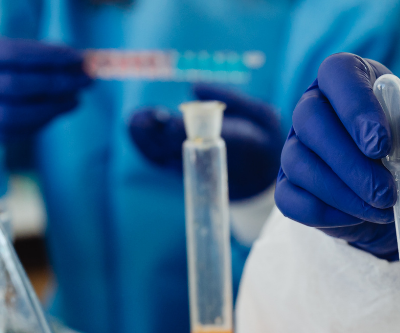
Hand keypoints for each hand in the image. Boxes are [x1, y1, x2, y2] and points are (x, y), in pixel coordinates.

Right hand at [0, 38, 90, 137]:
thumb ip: (29, 58)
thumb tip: (77, 63)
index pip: (11, 53)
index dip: (48, 56)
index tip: (77, 59)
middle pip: (12, 85)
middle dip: (55, 83)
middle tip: (84, 82)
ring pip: (12, 114)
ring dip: (51, 108)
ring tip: (74, 100)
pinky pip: (12, 133)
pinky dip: (40, 123)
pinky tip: (56, 113)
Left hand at [128, 84, 282, 200]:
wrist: (260, 179)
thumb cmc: (263, 140)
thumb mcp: (263, 115)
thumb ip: (234, 99)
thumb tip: (195, 86)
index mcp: (239, 144)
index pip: (207, 140)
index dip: (185, 132)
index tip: (169, 120)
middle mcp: (214, 159)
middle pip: (178, 150)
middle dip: (158, 134)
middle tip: (146, 114)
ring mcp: (195, 168)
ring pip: (163, 157)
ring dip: (145, 138)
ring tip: (137, 117)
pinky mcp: (182, 170)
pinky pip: (158, 160)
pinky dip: (143, 144)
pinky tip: (136, 123)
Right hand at [275, 53, 399, 259]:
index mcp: (356, 81)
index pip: (339, 73)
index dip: (356, 106)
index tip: (382, 145)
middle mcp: (319, 107)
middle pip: (309, 118)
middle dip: (349, 161)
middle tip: (386, 192)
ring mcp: (299, 147)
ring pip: (299, 162)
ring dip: (343, 192)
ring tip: (384, 207)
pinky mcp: (291, 186)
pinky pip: (291, 199)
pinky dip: (328, 214)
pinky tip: (360, 218)